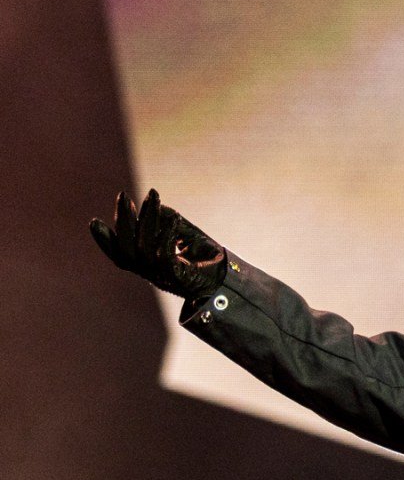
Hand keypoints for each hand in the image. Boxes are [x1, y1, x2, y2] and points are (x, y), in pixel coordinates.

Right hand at [89, 189, 226, 298]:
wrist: (233, 283)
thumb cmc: (210, 260)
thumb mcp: (188, 236)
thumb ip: (171, 221)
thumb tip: (158, 206)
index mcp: (149, 268)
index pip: (121, 256)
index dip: (105, 242)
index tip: (94, 222)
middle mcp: (152, 275)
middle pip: (127, 251)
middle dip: (123, 221)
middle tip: (123, 196)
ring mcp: (165, 278)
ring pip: (144, 250)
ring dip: (147, 220)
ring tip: (152, 198)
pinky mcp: (181, 278)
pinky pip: (165, 255)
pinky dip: (166, 234)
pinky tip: (173, 217)